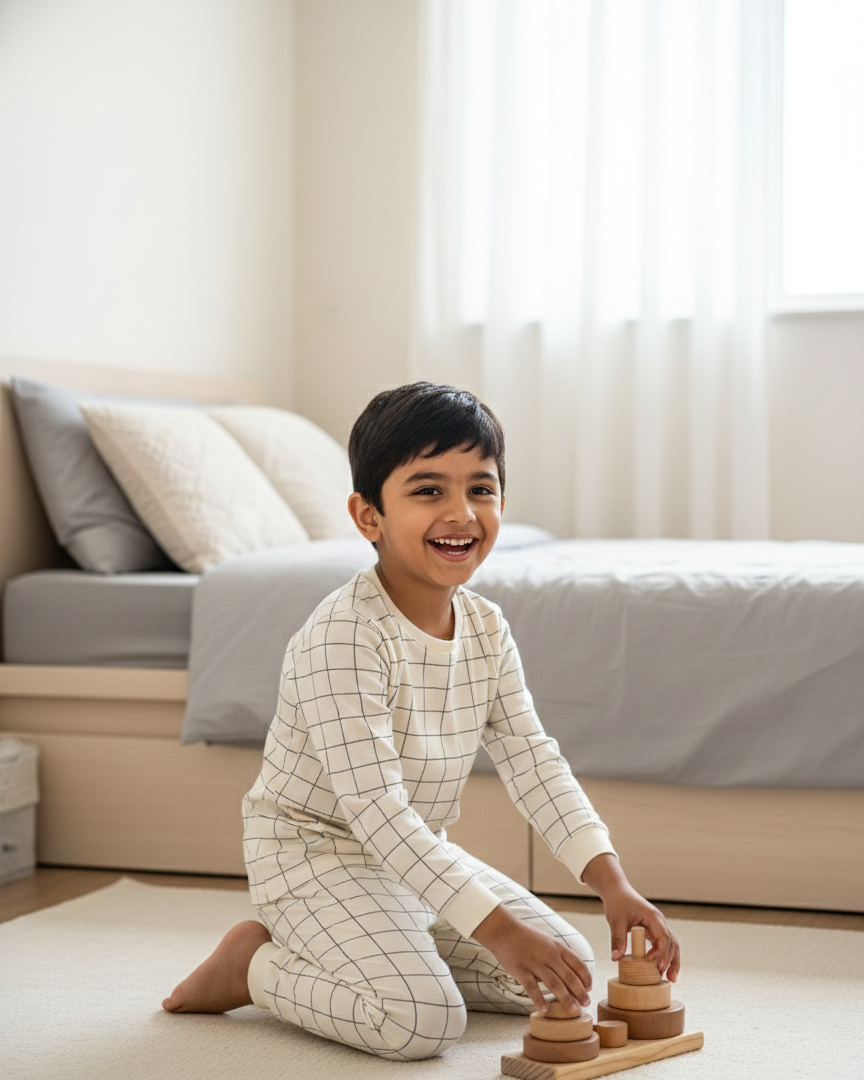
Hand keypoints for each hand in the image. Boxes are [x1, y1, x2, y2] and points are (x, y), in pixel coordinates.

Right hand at [472, 903, 590, 1014]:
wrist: (505, 931)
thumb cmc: (528, 938)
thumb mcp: (548, 941)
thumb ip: (560, 956)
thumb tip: (574, 974)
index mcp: (557, 947)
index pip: (577, 963)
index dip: (586, 977)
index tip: (590, 989)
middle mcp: (549, 955)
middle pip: (569, 976)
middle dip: (580, 992)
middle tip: (586, 1005)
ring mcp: (535, 963)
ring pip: (554, 984)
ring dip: (566, 999)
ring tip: (574, 1011)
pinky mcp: (521, 970)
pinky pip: (532, 988)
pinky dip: (539, 1000)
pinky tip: (545, 1011)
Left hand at [582, 854, 680, 981]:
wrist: (616, 890)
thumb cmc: (617, 902)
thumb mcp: (616, 921)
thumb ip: (617, 939)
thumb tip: (615, 959)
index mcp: (653, 917)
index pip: (664, 938)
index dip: (660, 952)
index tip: (650, 962)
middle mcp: (659, 921)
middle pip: (673, 943)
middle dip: (672, 961)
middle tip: (668, 978)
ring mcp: (657, 925)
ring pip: (671, 944)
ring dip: (672, 960)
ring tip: (671, 978)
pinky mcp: (653, 929)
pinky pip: (663, 943)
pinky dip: (665, 955)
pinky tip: (661, 968)